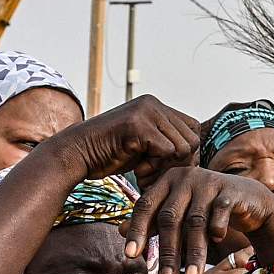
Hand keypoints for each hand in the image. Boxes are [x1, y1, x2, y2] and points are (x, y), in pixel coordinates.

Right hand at [51, 96, 200, 184]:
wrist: (76, 155)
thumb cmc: (109, 155)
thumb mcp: (144, 145)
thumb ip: (167, 144)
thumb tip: (198, 157)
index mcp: (156, 106)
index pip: (193, 129)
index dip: (185, 152)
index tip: (164, 165)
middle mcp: (153, 104)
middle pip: (193, 139)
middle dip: (177, 162)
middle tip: (153, 169)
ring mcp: (146, 112)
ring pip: (183, 146)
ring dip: (165, 165)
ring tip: (144, 167)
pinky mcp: (138, 124)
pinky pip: (168, 151)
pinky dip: (154, 166)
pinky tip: (136, 167)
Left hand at [127, 167, 273, 273]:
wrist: (247, 198)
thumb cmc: (206, 207)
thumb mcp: (177, 212)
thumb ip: (151, 220)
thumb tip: (118, 231)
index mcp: (167, 181)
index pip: (146, 206)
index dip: (137, 231)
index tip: (130, 256)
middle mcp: (185, 178)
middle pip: (170, 217)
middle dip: (167, 251)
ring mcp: (209, 182)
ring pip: (196, 222)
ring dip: (194, 253)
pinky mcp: (230, 190)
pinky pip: (220, 213)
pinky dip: (217, 230)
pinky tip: (217, 243)